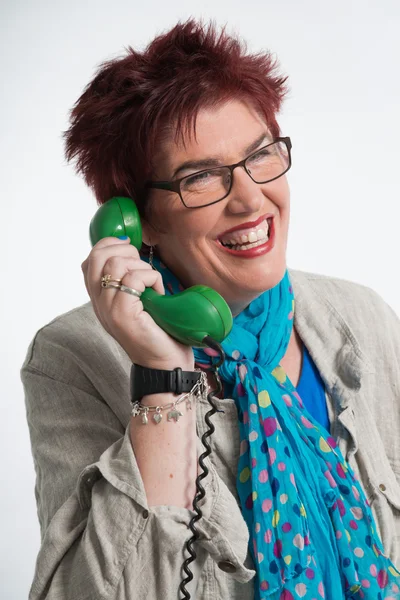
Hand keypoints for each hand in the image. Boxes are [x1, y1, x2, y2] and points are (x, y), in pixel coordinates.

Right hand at [81, 237, 194, 369]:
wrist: (166, 365)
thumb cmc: (158, 332)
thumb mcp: (137, 302)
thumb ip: (128, 282)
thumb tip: (132, 251)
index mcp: (100, 300)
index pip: (90, 261)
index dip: (108, 245)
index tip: (130, 248)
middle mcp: (99, 304)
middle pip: (98, 257)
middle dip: (125, 251)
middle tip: (143, 264)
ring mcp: (108, 309)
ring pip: (117, 265)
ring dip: (142, 267)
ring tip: (152, 284)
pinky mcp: (123, 314)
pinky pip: (135, 278)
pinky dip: (153, 279)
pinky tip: (158, 294)